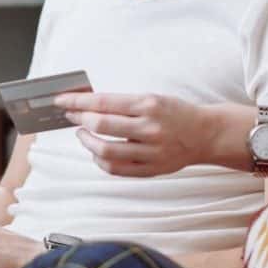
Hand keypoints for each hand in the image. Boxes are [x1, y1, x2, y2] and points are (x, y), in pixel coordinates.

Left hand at [54, 92, 223, 175]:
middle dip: (80, 120)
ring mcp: (151, 152)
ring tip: (82, 135)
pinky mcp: (151, 169)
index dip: (78, 102)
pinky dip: (100, 161)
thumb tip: (87, 105)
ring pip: (106, 152)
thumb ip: (123, 104)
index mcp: (149, 105)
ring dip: (87, 143)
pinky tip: (97, 152)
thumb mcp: (152, 98)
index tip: (62, 101)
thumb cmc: (175, 113)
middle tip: (72, 116)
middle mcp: (150, 129)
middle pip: (102, 126)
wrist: (205, 134)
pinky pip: (117, 169)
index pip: (104, 103)